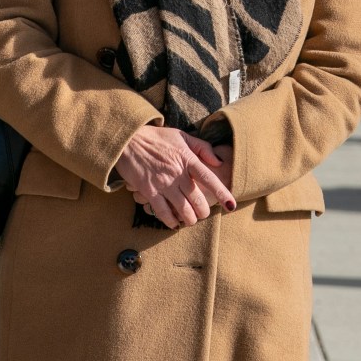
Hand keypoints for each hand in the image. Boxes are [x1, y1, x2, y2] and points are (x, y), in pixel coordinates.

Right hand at [116, 126, 235, 228]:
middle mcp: (177, 172)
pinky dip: (170, 221)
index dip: (222, 193)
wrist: (129, 139)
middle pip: (197, 199)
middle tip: (203, 213)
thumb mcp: (181, 136)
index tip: (231, 205)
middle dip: (203, 211)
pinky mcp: (148, 190)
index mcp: (187, 158)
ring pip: (182, 209)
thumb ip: (202, 147)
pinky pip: (162, 211)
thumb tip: (218, 161)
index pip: (209, 177)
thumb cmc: (156, 137)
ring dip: (189, 219)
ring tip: (191, 220)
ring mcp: (162, 183)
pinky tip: (174, 224)